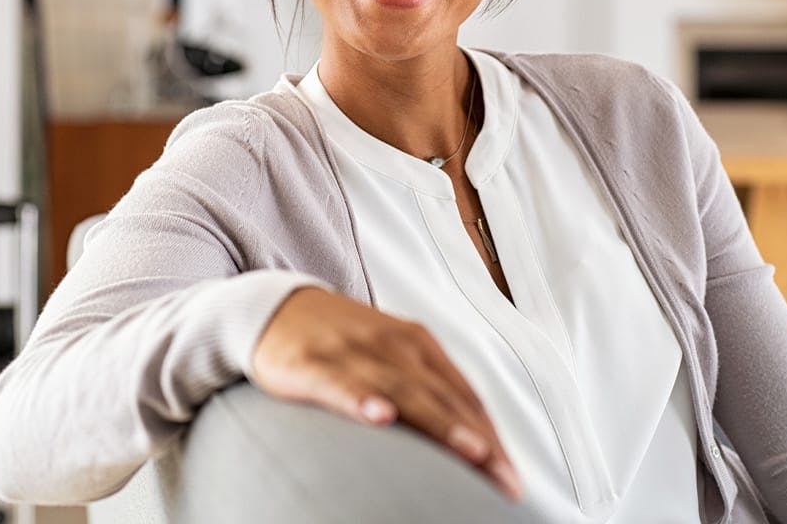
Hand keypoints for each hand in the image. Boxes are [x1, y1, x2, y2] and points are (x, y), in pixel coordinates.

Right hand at [250, 286, 523, 501]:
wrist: (274, 308)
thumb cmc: (342, 343)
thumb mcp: (390, 358)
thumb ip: (426, 391)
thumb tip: (469, 441)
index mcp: (417, 344)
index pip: (464, 395)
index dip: (492, 435)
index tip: (512, 477)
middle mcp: (393, 344)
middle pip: (444, 398)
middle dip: (480, 440)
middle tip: (506, 479)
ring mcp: (353, 352)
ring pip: (404, 392)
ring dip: (440, 423)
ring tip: (471, 452)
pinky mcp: (312, 364)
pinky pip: (340, 384)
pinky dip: (362, 399)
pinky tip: (380, 416)